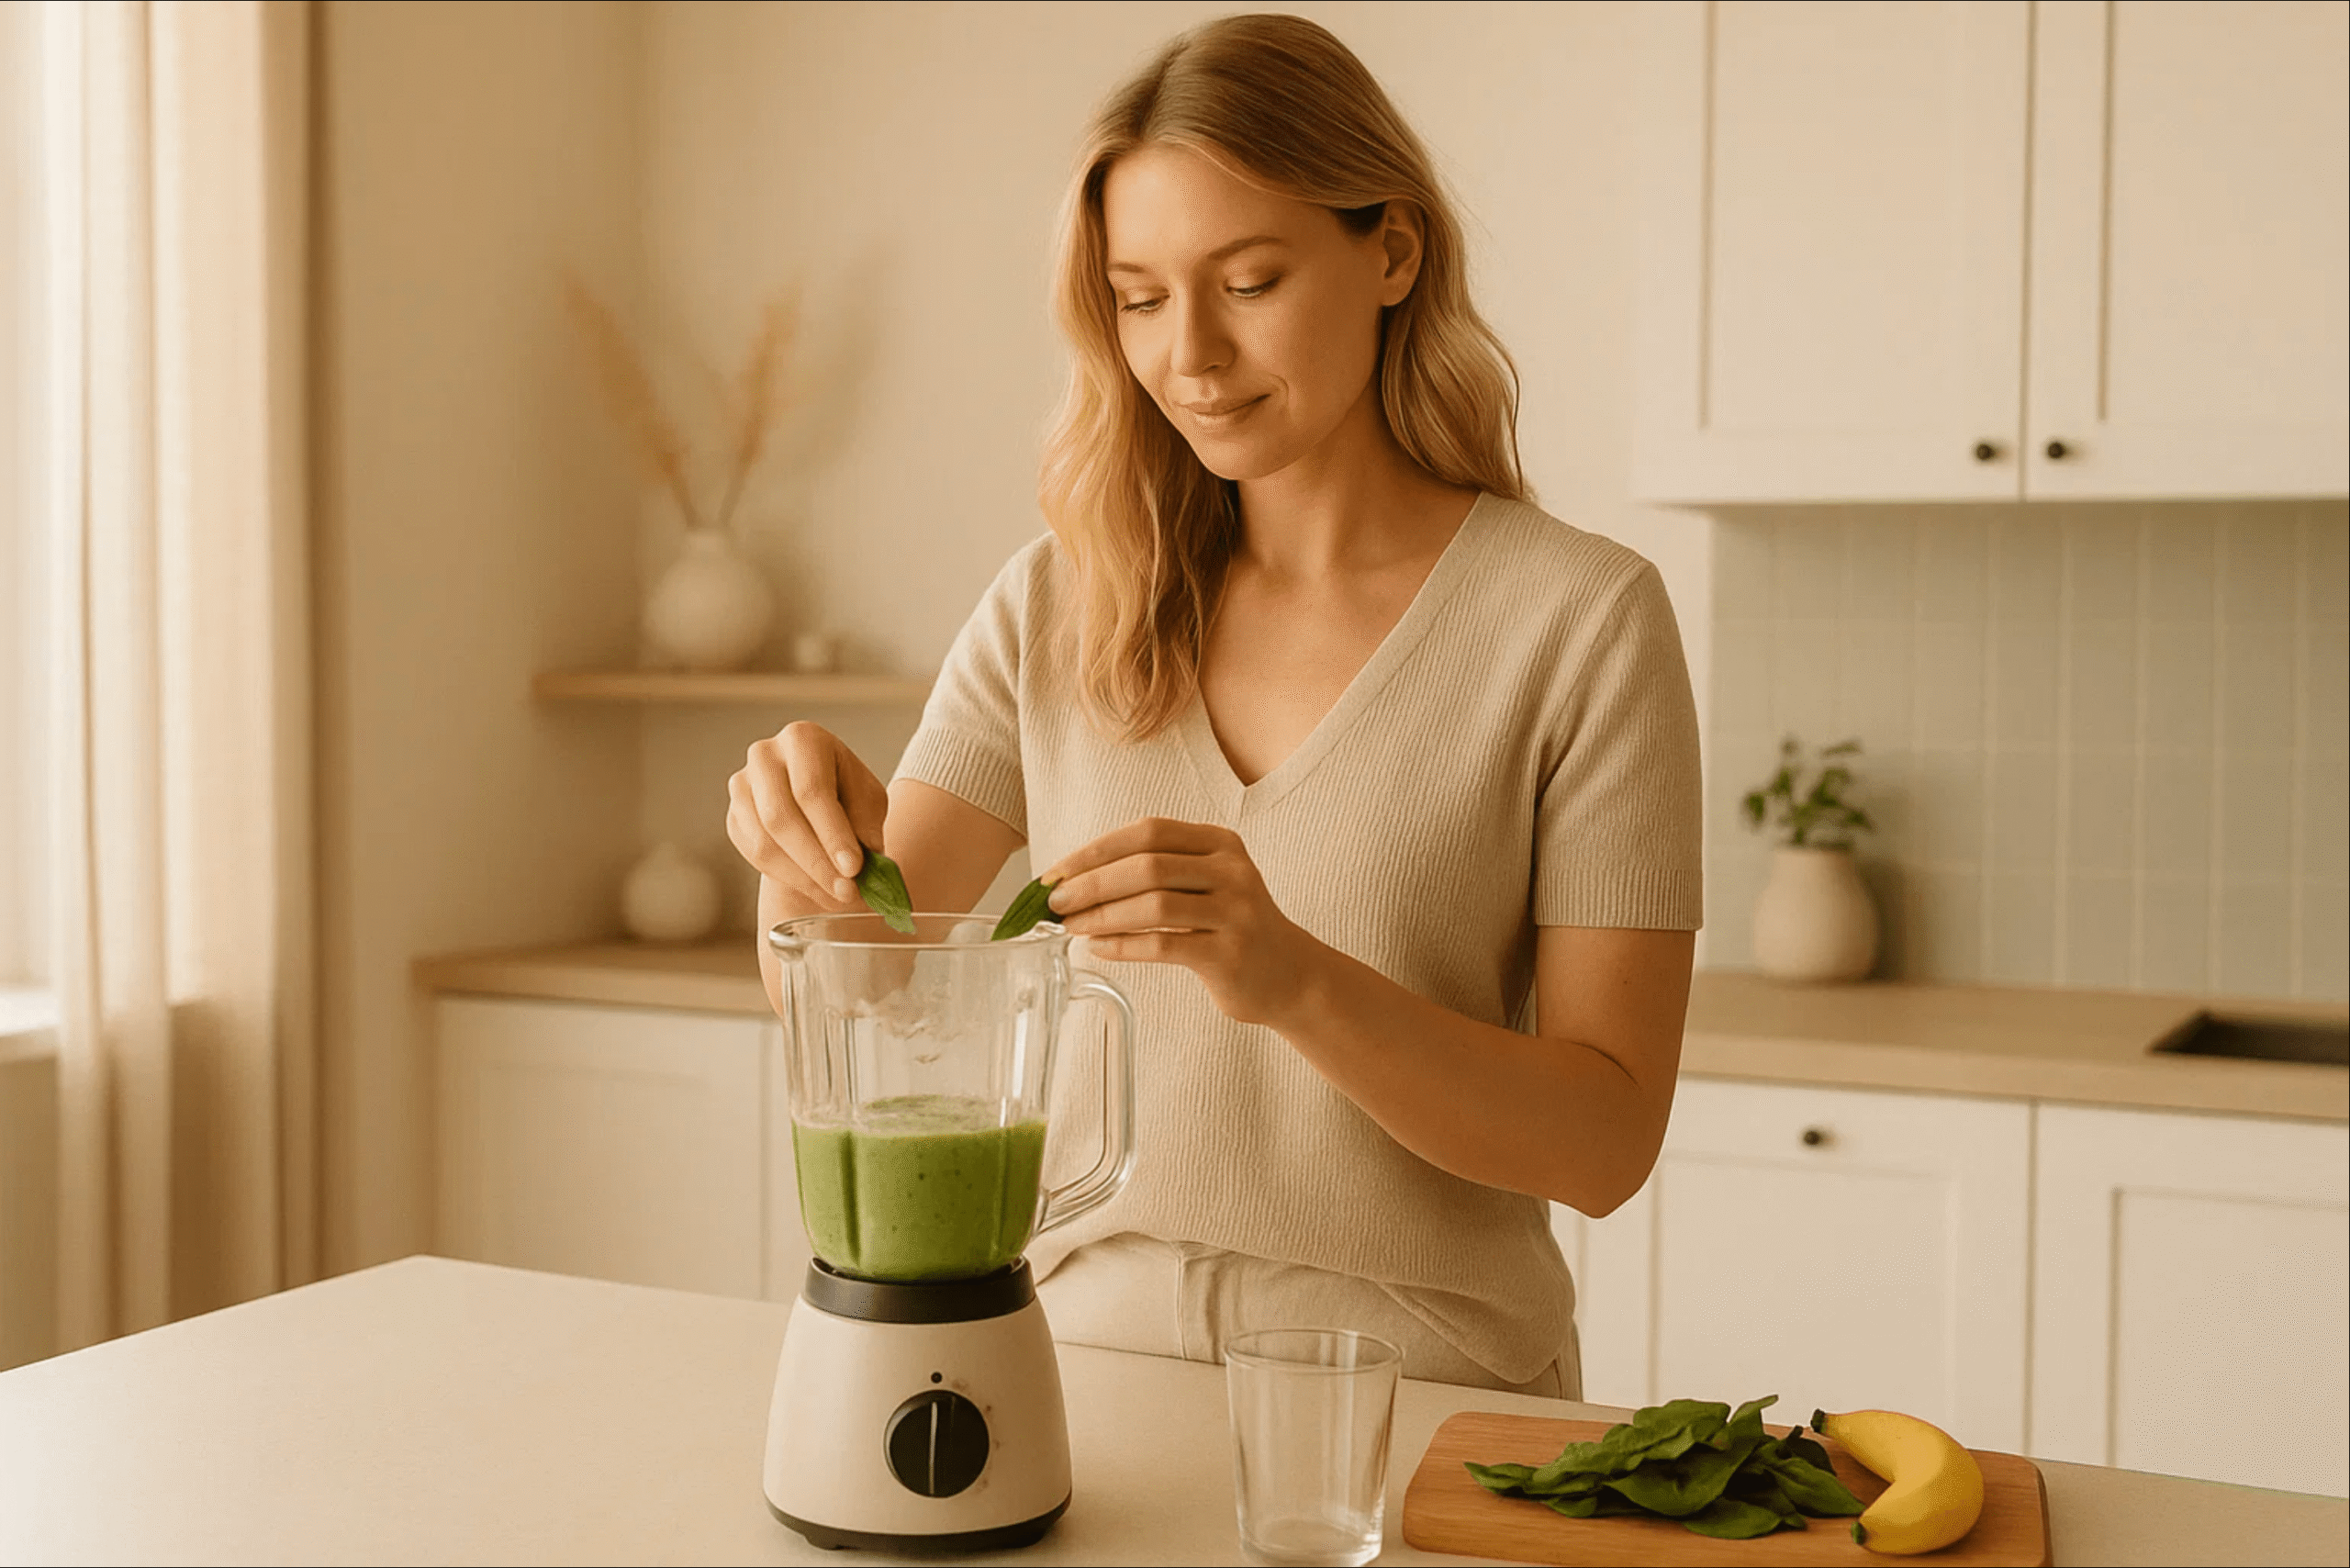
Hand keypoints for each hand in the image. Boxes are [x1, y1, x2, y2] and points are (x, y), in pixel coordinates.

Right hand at [726, 722, 889, 912]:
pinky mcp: (733, 816)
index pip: (812, 790)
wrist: (816, 797)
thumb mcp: (868, 800)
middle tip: (845, 891)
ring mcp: (742, 786)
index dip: (832, 833)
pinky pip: (754, 854)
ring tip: (836, 895)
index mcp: (803, 739)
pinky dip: (787, 877)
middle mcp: (765, 756)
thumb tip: (868, 865)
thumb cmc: (845, 792)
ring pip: (764, 841)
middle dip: (817, 861)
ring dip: (803, 876)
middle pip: (781, 816)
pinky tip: (815, 887)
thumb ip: (867, 827)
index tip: (854, 868)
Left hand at [1042, 817, 1320, 1026]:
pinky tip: (1100, 948)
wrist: (1289, 974)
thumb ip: (1156, 873)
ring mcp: (1235, 912)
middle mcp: (1231, 870)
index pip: (1147, 832)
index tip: (1057, 871)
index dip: (1096, 850)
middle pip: (1147, 866)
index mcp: (1219, 842)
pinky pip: (1163, 945)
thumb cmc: (1232, 926)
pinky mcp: (1229, 954)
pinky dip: (1124, 946)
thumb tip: (1077, 880)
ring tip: (1072, 927)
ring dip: (1102, 916)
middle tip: (1055, 903)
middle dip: (1092, 883)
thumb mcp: (1205, 882)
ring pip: (1153, 905)